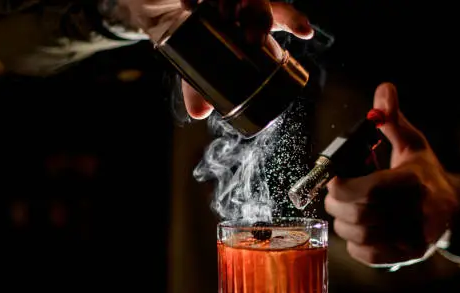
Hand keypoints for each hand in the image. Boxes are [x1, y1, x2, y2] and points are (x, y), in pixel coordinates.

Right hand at [181, 1, 313, 118]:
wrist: (153, 9)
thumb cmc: (186, 33)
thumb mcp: (193, 62)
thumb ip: (198, 87)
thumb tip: (199, 113)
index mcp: (248, 18)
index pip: (278, 15)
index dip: (294, 21)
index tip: (305, 32)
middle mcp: (240, 0)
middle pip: (262, 4)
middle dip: (260, 18)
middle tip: (252, 38)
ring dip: (234, 3)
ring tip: (224, 15)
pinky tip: (190, 6)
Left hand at [324, 83, 459, 266]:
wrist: (454, 209)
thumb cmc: (424, 174)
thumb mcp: (412, 143)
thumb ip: (393, 120)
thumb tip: (383, 89)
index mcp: (415, 181)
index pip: (370, 190)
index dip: (343, 186)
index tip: (333, 179)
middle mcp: (417, 212)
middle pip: (360, 214)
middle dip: (337, 204)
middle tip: (334, 196)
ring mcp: (413, 237)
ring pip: (360, 237)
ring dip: (344, 224)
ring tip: (345, 212)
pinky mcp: (407, 255)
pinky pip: (368, 256)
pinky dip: (354, 244)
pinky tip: (357, 230)